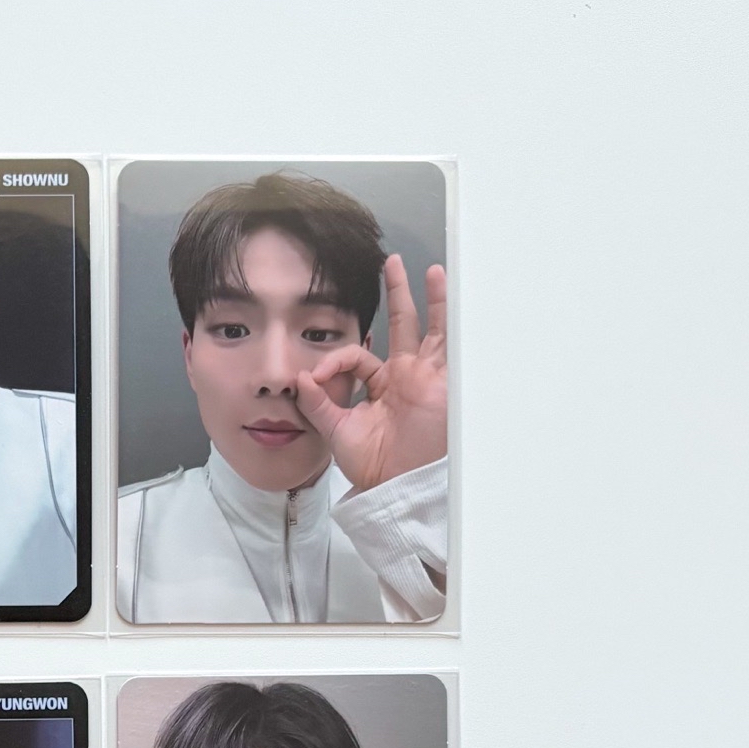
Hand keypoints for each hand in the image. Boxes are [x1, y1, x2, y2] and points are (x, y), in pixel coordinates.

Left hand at [296, 254, 447, 491]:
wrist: (399, 484)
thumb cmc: (371, 465)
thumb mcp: (336, 432)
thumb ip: (317, 404)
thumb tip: (300, 376)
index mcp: (379, 387)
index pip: (356, 357)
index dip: (333, 361)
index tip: (317, 377)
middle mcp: (404, 376)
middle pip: (401, 325)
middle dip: (396, 294)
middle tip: (390, 264)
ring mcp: (426, 375)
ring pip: (428, 325)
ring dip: (427, 296)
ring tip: (422, 267)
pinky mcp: (443, 379)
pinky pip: (447, 341)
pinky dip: (447, 315)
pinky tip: (446, 288)